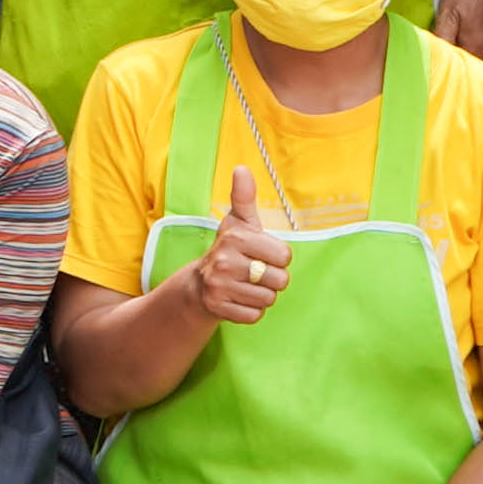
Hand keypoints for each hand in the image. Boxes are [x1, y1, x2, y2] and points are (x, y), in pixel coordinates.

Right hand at [188, 169, 293, 326]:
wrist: (198, 285)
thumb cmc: (228, 250)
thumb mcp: (237, 223)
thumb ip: (244, 197)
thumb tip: (241, 168)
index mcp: (236, 238)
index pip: (284, 255)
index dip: (277, 257)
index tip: (261, 255)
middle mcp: (225, 261)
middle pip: (280, 280)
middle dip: (271, 279)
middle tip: (253, 273)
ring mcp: (220, 286)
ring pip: (268, 299)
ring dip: (261, 295)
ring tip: (245, 286)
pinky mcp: (218, 308)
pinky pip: (255, 315)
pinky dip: (251, 310)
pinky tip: (239, 299)